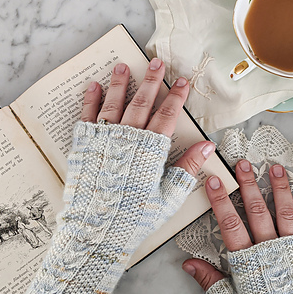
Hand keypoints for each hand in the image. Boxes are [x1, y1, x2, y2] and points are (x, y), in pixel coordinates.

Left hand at [14, 59, 214, 293]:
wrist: (96, 231)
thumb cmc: (135, 219)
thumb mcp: (168, 197)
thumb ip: (187, 168)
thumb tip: (208, 145)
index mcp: (151, 150)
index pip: (167, 116)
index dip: (176, 97)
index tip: (183, 81)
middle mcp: (128, 139)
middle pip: (142, 103)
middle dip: (151, 81)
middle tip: (157, 62)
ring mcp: (104, 140)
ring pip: (114, 104)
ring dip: (121, 83)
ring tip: (124, 65)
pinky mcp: (84, 146)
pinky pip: (87, 116)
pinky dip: (91, 100)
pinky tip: (95, 86)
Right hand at [181, 162, 292, 293]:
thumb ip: (210, 283)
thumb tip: (188, 263)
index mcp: (247, 263)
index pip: (230, 224)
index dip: (220, 201)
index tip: (213, 180)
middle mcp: (271, 250)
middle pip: (257, 211)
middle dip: (248, 185)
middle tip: (243, 163)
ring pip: (285, 211)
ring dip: (279, 187)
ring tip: (274, 167)